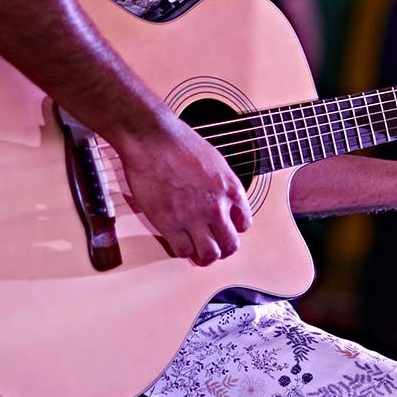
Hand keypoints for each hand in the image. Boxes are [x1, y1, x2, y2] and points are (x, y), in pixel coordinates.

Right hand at [112, 115, 251, 265]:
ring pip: (209, 255)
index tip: (224, 229)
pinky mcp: (169, 224)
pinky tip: (179, 243)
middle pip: (230, 245)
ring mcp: (193, 217)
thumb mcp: (215, 160)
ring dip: (204, 257)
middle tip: (214, 249)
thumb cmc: (179, 142)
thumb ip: (222, 185)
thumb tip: (222, 200)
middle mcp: (216, 207)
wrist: (152, 139)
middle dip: (223, 250)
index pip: (244, 224)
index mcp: (230, 189)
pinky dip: (182, 251)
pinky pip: (182, 251)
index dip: (233, 229)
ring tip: (197, 253)